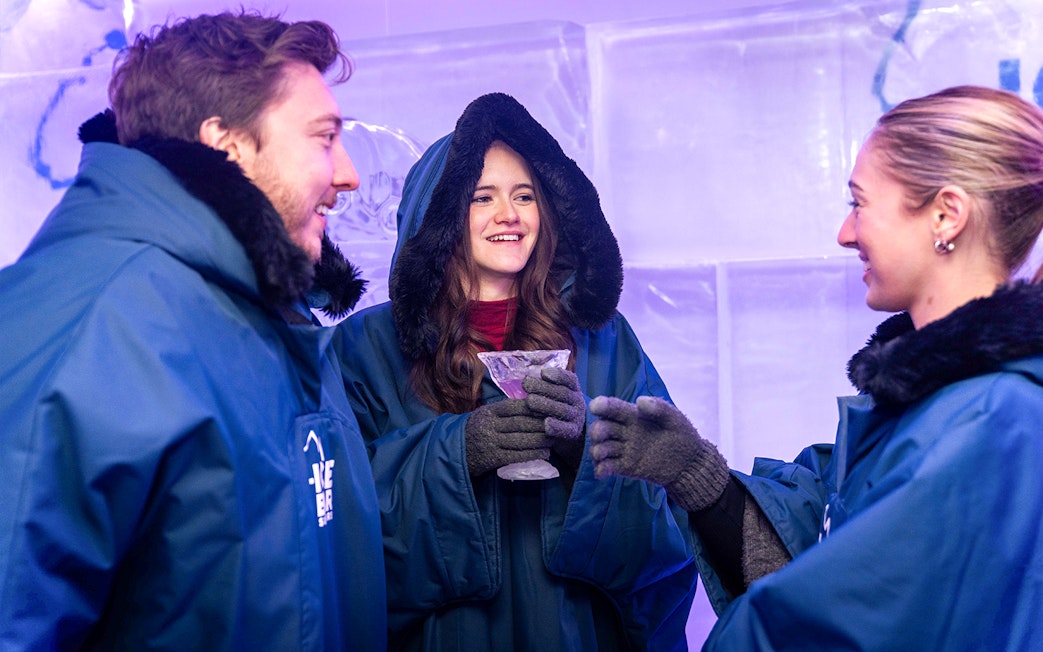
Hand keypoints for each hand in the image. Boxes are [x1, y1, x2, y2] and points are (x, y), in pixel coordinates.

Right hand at [465, 398, 550, 476]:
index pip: (513, 406)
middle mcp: (490, 426)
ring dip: (540, 440)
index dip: (532, 406)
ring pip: (520, 440)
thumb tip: (531, 402)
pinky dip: (532, 455)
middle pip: (520, 423)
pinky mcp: (493, 459)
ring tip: (554, 439)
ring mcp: (491, 443)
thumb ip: (503, 410)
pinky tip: (545, 453)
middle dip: (541, 424)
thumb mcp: (485, 414)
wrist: (455, 451)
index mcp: (489, 412)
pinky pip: (516, 456)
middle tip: (557, 424)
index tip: (548, 407)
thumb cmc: (475, 429)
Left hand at [523, 367, 585, 467]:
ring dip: (546, 405)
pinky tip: (546, 424)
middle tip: (526, 384)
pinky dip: (556, 426)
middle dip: (543, 387)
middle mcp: (578, 402)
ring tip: (529, 401)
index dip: (557, 375)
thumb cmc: (554, 408)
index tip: (542, 372)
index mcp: (574, 389)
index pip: (569, 379)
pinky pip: (566, 429)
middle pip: (563, 393)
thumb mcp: (553, 394)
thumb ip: (544, 386)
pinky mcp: (573, 432)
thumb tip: (526, 379)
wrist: (568, 433)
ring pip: (563, 410)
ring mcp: (577, 417)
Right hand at [588, 395, 729, 510]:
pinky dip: (600, 469)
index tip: (596, 408)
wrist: (690, 464)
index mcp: (633, 416)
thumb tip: (639, 401)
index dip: (601, 405)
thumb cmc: (683, 436)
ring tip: (603, 455)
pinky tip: (602, 472)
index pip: (612, 408)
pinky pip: (607, 467)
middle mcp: (624, 432)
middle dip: (596, 430)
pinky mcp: (625, 468)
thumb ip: (659, 407)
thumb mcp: (674, 418)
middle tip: (601, 435)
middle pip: (600, 428)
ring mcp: (623, 450)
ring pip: (600, 448)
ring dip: (596, 450)